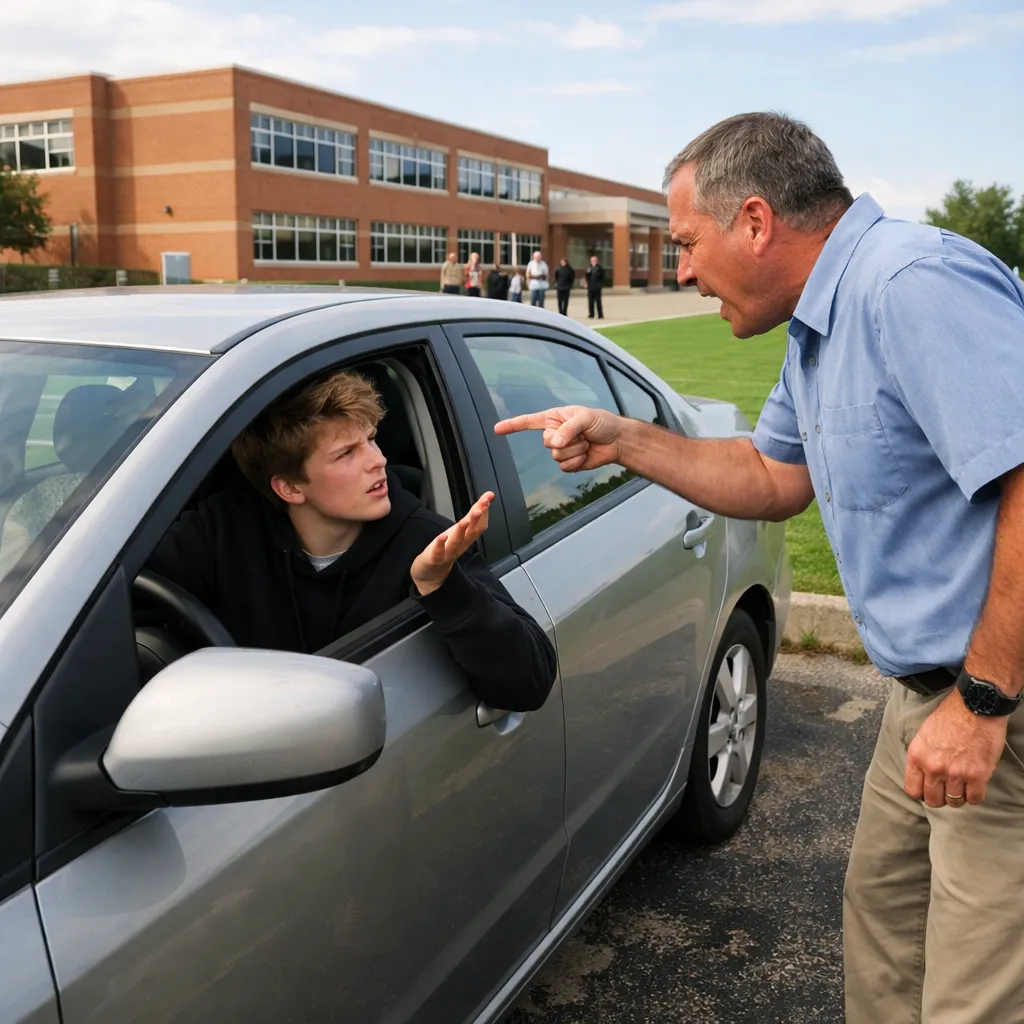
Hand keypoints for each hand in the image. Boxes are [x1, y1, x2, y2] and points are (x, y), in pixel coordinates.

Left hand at [410, 492, 492, 595]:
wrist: (431, 574)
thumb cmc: (446, 550)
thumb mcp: (461, 530)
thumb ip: (474, 513)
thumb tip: (488, 497)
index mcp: (466, 538)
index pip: (479, 524)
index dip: (484, 511)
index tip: (488, 497)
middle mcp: (460, 545)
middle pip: (471, 532)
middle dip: (476, 519)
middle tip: (482, 506)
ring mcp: (448, 553)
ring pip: (457, 541)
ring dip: (462, 531)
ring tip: (466, 520)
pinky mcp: (435, 559)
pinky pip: (439, 552)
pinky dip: (441, 544)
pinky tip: (442, 536)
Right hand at [494, 405, 623, 472]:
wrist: (616, 440)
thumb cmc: (602, 423)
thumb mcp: (586, 418)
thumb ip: (569, 429)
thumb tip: (555, 444)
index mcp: (554, 418)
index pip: (529, 421)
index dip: (512, 426)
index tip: (496, 429)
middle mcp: (554, 433)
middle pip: (546, 442)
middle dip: (566, 440)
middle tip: (582, 435)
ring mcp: (561, 449)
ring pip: (556, 456)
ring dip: (575, 451)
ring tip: (586, 443)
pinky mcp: (569, 463)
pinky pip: (564, 466)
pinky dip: (577, 461)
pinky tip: (586, 455)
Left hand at [904, 689, 1007, 806]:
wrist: (974, 705)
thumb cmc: (949, 716)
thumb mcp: (924, 734)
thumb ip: (922, 756)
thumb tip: (923, 774)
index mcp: (917, 756)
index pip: (912, 789)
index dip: (921, 792)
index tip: (929, 789)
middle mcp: (933, 767)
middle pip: (933, 800)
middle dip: (939, 798)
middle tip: (946, 790)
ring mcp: (955, 773)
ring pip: (954, 801)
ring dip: (958, 796)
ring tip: (962, 786)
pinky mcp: (977, 775)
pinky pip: (974, 799)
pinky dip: (974, 795)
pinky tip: (974, 786)